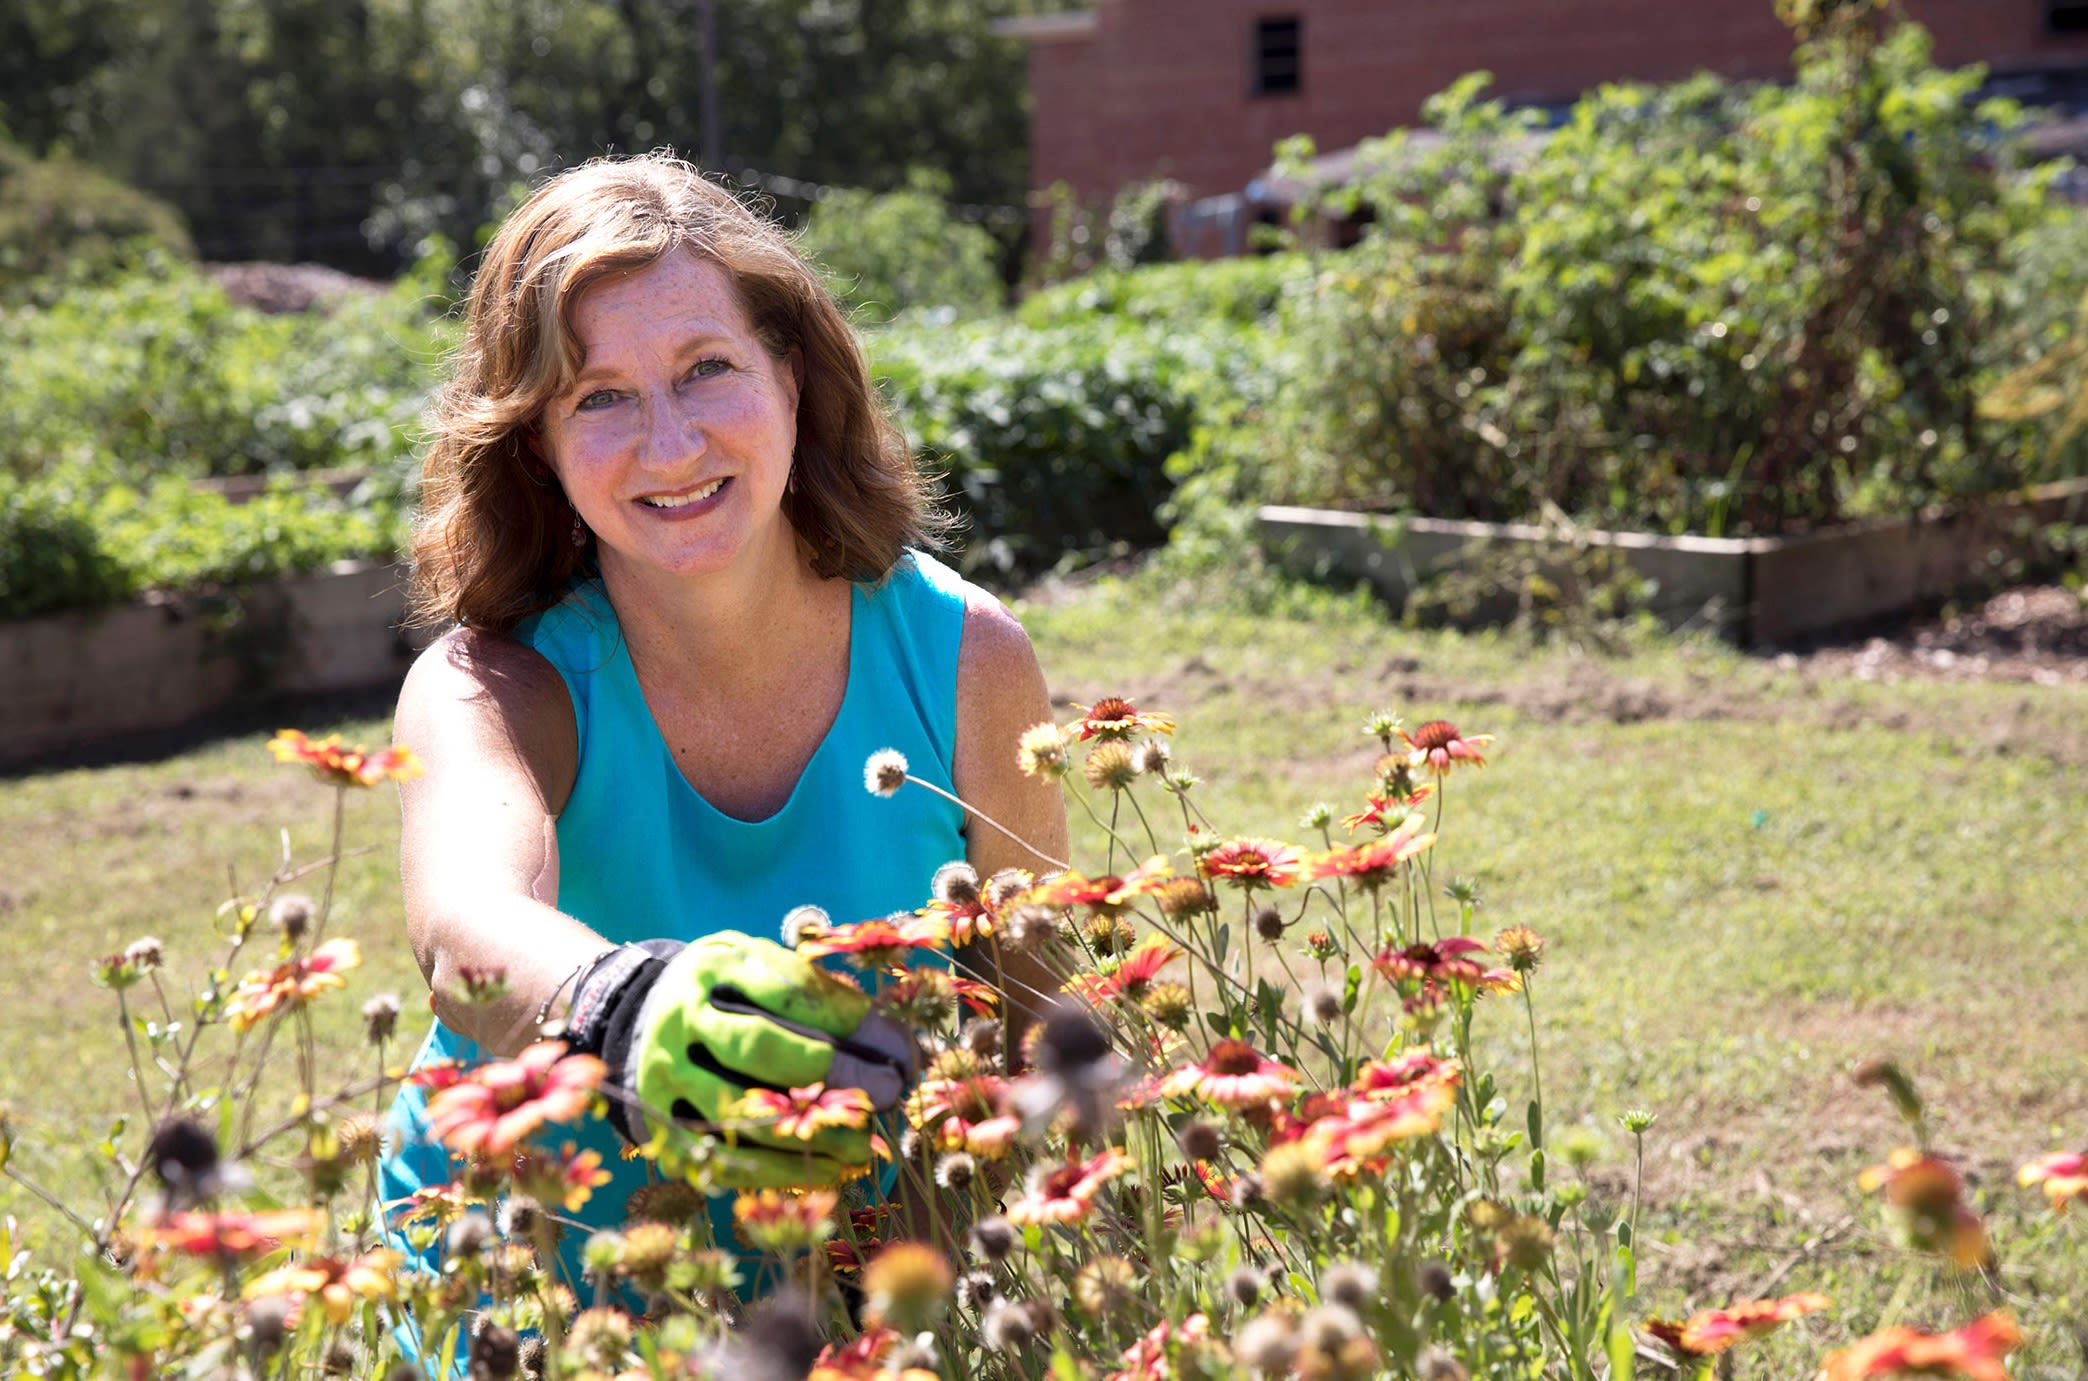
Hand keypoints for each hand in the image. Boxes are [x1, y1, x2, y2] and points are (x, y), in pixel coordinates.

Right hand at [563, 933, 914, 1188]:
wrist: (638, 1021)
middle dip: (834, 1073)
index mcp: (715, 966)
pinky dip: (781, 1172)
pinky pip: (724, 1161)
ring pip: (741, 1111)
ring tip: (866, 1144)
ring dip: (810, 1133)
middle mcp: (682, 1018)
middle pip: (762, 1048)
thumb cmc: (730, 995)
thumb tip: (898, 1047)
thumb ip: (820, 995)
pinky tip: (830, 1171)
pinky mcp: (662, 1130)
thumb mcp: (765, 970)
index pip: (791, 992)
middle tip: (887, 1091)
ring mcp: (665, 1076)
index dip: (853, 1022)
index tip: (902, 1049)